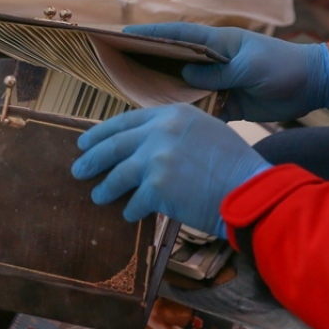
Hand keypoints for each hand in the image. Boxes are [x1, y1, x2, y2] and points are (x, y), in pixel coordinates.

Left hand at [72, 104, 271, 237]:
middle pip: (113, 146)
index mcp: (171, 114)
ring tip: (98, 196)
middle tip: (78, 170)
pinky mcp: (156, 188)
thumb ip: (173, 131)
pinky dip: (130, 210)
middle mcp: (160, 132)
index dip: (101, 133)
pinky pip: (133, 201)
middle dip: (92, 160)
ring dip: (105, 189)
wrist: (249, 191)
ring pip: (117, 176)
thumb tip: (141, 143)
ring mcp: (156, 160)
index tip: (84, 142)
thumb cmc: (233, 164)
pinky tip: (130, 214)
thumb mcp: (205, 130)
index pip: (125, 121)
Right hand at [124, 23, 328, 121]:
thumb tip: (185, 75)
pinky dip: (185, 114)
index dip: (152, 34)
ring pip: (183, 87)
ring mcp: (217, 82)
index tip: (124, 34)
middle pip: (173, 61)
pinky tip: (165, 123)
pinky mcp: (225, 103)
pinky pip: (199, 108)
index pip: (178, 35)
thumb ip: (218, 72)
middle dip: (148, 63)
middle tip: (118, 68)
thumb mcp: (250, 66)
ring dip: (164, 92)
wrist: (311, 86)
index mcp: (218, 43)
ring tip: (133, 99)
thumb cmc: (283, 67)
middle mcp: (212, 61)